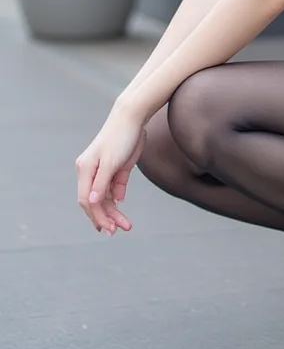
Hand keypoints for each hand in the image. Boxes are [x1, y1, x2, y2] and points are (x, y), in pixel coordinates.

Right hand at [76, 110, 146, 234]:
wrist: (133, 118)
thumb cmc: (120, 137)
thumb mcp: (111, 162)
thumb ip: (101, 184)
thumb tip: (90, 203)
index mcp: (85, 169)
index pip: (85, 199)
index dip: (96, 215)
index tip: (108, 228)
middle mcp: (91, 172)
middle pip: (94, 201)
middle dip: (106, 217)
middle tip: (119, 230)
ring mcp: (103, 171)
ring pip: (105, 198)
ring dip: (114, 212)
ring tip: (126, 226)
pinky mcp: (116, 169)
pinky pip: (114, 190)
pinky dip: (117, 200)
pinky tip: (121, 208)